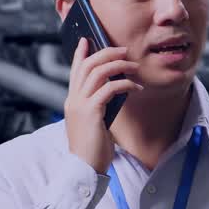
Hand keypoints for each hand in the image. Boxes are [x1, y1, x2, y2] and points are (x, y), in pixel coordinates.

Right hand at [64, 38, 141, 173]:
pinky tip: (136, 88)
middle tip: (124, 50)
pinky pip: (110, 88)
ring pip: (98, 72)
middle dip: (106, 53)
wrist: (84, 168)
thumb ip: (97, 106)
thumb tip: (113, 91)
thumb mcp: (93, 123)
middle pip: (87, 65)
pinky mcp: (91, 111)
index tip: (86, 40)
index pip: (75, 71)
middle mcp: (73, 99)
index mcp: (72, 101)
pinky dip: (125, 84)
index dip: (80, 53)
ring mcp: (80, 104)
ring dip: (118, 65)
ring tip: (134, 66)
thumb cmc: (92, 149)